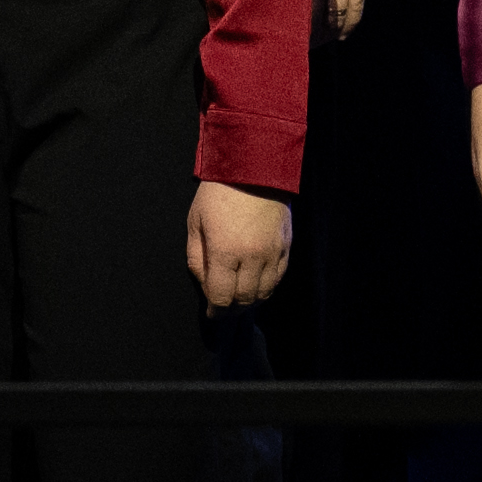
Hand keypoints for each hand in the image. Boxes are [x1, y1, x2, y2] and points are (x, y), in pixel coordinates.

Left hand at [186, 179, 292, 309]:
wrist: (253, 167)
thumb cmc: (218, 193)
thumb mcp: (195, 223)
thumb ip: (198, 259)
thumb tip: (205, 285)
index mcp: (224, 251)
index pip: (221, 296)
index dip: (215, 311)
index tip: (211, 314)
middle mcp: (251, 257)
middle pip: (243, 299)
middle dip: (231, 310)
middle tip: (223, 310)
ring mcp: (272, 253)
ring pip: (264, 292)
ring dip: (251, 302)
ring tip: (240, 302)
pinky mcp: (286, 247)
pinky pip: (278, 278)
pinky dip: (267, 287)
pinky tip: (257, 287)